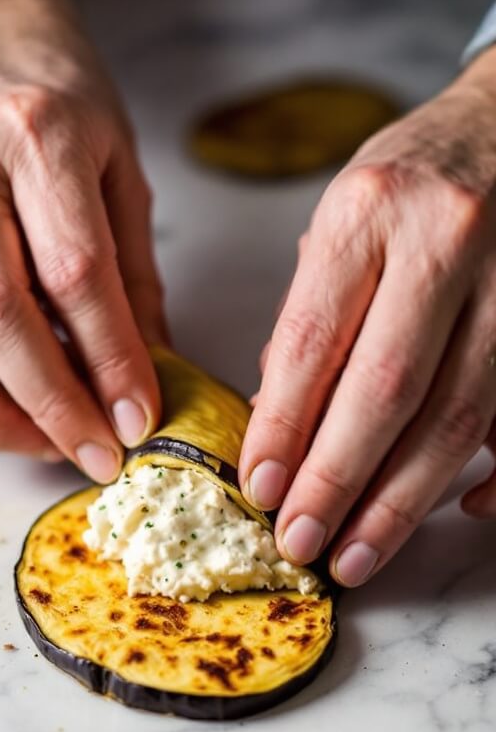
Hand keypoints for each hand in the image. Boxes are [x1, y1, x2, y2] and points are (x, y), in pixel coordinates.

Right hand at [0, 0, 166, 481]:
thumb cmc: (56, 94)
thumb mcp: (119, 167)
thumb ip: (133, 271)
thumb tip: (149, 369)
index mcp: (36, 136)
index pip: (76, 273)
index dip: (110, 361)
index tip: (138, 420)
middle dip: (49, 404)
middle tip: (96, 453)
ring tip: (44, 444)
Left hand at [240, 49, 495, 585]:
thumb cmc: (411, 177)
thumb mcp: (341, 217)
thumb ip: (311, 313)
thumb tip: (280, 419)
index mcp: (369, 211)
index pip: (314, 339)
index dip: (284, 425)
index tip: (259, 488)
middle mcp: (446, 242)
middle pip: (388, 390)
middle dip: (338, 480)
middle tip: (301, 542)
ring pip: (457, 416)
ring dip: (403, 500)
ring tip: (357, 554)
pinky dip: (492, 471)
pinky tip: (457, 510)